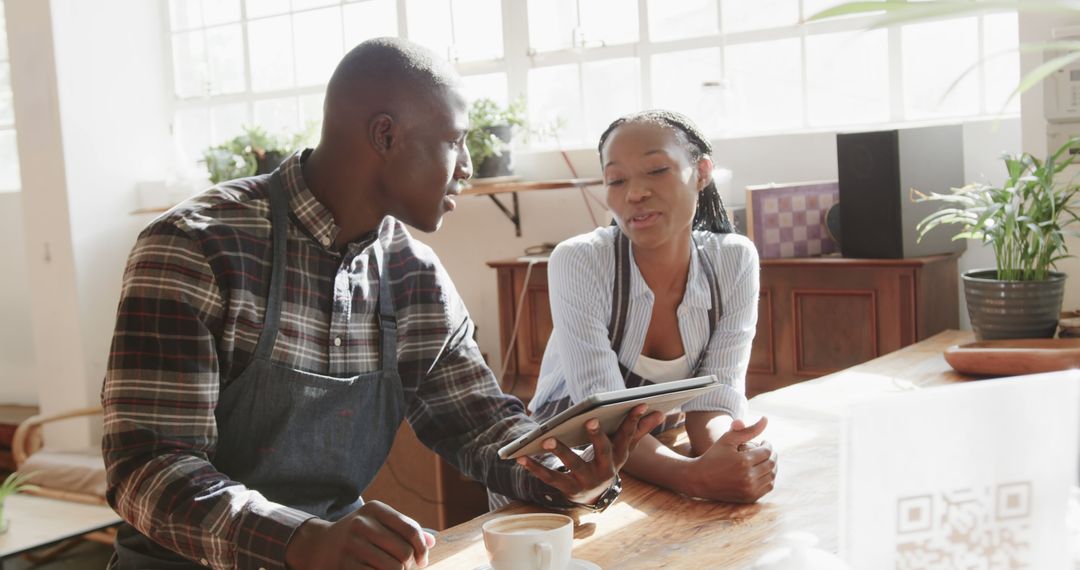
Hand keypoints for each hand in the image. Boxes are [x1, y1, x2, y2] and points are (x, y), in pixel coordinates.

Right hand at [285, 501, 435, 569]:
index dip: (422, 549)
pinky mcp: (344, 565)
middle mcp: (361, 523)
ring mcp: (351, 544)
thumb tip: (431, 542)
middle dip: (408, 565)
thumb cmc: (359, 536)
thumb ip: (406, 530)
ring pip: (393, 568)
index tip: (421, 560)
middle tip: (403, 568)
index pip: (411, 530)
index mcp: (374, 509)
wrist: (318, 546)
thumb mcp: (379, 524)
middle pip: (404, 552)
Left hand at [517, 404, 662, 504]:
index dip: (633, 421)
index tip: (637, 403)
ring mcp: (586, 481)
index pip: (628, 437)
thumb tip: (658, 412)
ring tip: (546, 437)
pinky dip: (535, 468)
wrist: (595, 496)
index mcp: (619, 457)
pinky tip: (521, 457)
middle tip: (591, 419)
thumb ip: (639, 431)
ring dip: (560, 451)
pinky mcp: (567, 489)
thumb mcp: (623, 449)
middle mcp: (605, 471)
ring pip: (573, 465)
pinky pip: (550, 478)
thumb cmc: (607, 462)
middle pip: (603, 452)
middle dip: (598, 437)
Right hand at [685, 416, 776, 502]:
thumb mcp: (728, 439)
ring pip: (771, 476)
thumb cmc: (713, 455)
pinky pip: (767, 487)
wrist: (699, 479)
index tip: (764, 442)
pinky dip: (768, 478)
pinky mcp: (749, 498)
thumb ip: (748, 430)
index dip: (768, 445)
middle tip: (767, 450)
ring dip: (772, 466)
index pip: (767, 451)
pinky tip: (761, 471)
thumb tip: (766, 419)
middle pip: (771, 464)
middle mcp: (748, 477)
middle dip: (772, 455)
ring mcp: (749, 489)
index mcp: (743, 461)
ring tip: (765, 460)